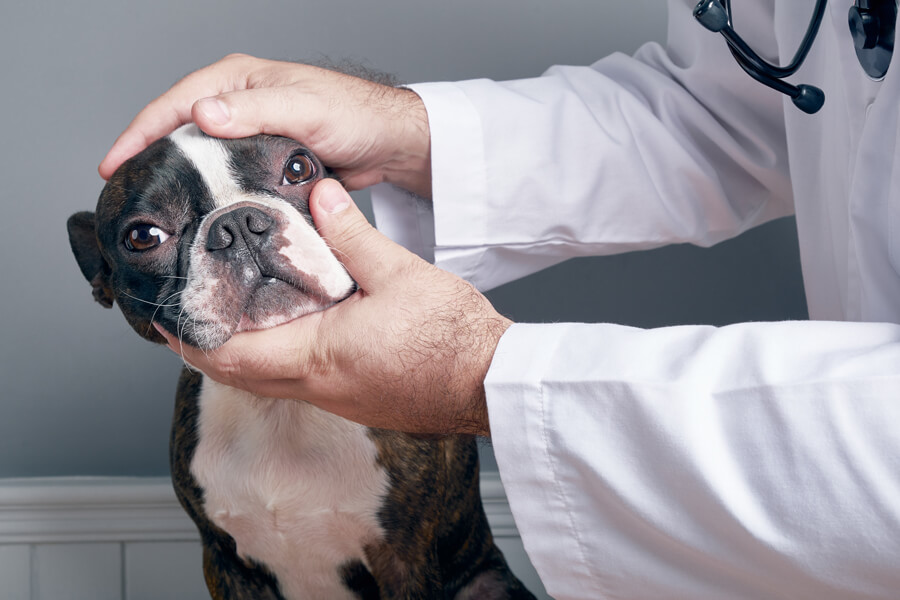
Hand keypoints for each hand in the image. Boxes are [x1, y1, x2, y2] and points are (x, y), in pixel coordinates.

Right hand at [99, 54, 431, 196]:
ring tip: (153, 209)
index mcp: (237, 80)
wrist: (387, 143)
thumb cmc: (352, 115)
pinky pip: (226, 176)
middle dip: (149, 159)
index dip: (139, 133)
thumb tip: (202, 114)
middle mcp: (238, 104)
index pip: (174, 104)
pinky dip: (209, 192)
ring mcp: (249, 133)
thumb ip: (256, 110)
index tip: (113, 165)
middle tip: (126, 195)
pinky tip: (198, 214)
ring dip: (177, 179)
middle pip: (179, 132)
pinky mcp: (263, 161)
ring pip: (201, 158)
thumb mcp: (304, 107)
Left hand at [156, 179, 511, 435]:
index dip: (189, 338)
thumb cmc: (452, 337)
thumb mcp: (399, 272)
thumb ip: (352, 233)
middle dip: (205, 348)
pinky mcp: (356, 401)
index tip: (164, 318)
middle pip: (238, 376)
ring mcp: (337, 399)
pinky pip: (297, 385)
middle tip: (187, 315)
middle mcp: (318, 386)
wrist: (491, 382)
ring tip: (230, 317)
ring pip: (267, 383)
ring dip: (240, 355)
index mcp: (317, 355)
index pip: (230, 355)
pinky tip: (288, 331)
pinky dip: (275, 362)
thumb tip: (321, 194)